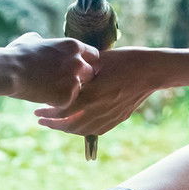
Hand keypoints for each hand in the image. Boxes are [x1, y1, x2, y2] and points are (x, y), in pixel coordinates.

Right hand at [4, 33, 98, 108]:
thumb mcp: (32, 39)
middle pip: (91, 74)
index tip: (76, 67)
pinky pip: (69, 102)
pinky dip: (59, 102)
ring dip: (70, 91)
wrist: (8, 71)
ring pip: (81, 89)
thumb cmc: (17, 54)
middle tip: (64, 82)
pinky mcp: (66, 97)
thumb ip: (44, 41)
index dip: (86, 62)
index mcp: (73, 46)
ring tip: (52, 91)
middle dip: (81, 78)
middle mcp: (78, 63)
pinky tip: (45, 98)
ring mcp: (73, 81)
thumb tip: (40, 41)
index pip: (94, 55)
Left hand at [33, 47, 157, 135]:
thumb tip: (60, 70)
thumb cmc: (125, 60)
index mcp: (92, 94)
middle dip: (53, 124)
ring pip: (83, 130)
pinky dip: (83, 130)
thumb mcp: (99, 60)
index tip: (36, 110)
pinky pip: (97, 130)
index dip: (47, 112)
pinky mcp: (118, 118)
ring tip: (57, 124)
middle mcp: (99, 109)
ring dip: (67, 129)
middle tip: (41, 120)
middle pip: (70, 125)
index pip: (62, 110)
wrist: (152, 70)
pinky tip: (78, 125)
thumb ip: (80, 70)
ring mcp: (110, 116)